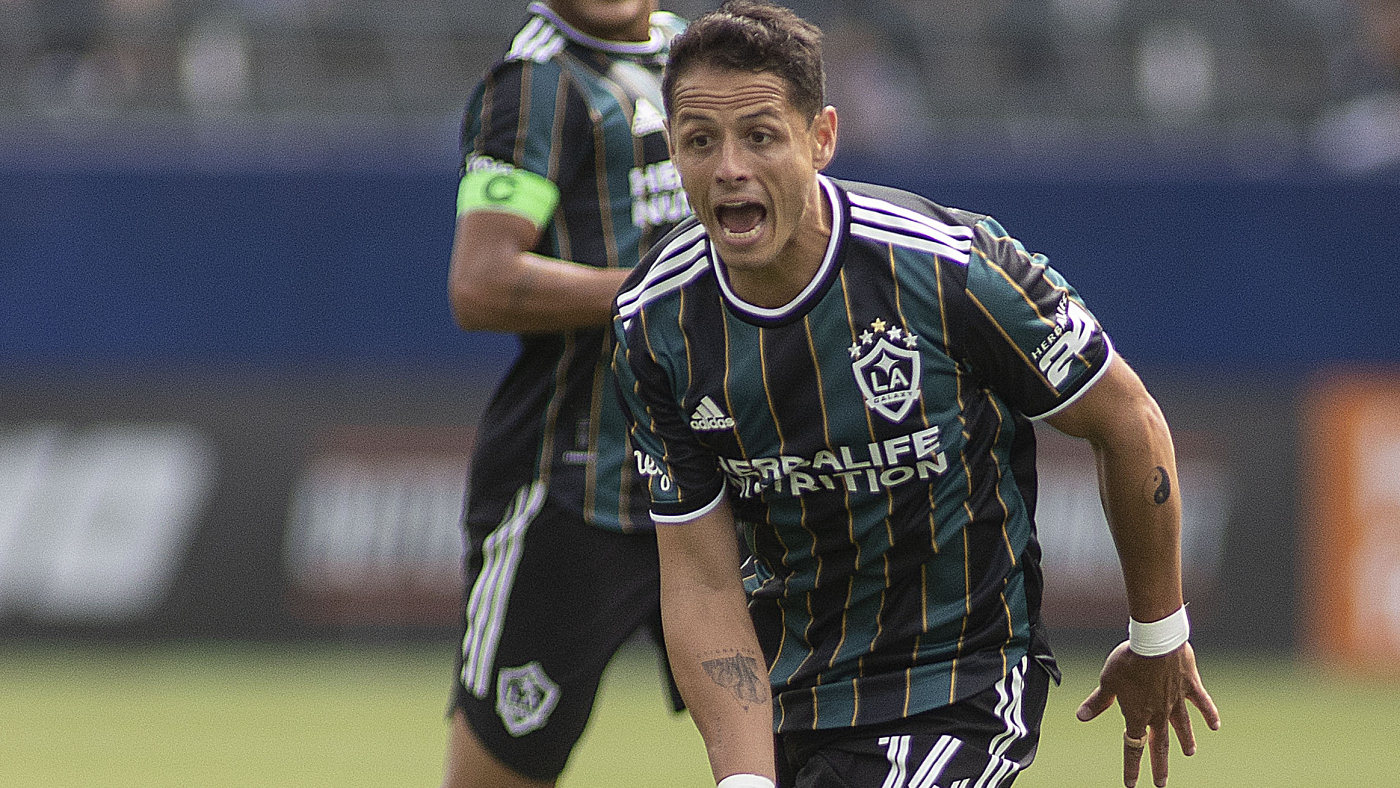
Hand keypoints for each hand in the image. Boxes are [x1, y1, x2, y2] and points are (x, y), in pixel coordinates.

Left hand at [1076, 640, 1220, 786]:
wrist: (1155, 642)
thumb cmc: (1128, 660)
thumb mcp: (1108, 681)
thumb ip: (1098, 702)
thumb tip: (1081, 716)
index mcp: (1137, 715)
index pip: (1133, 747)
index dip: (1131, 767)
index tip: (1131, 784)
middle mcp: (1159, 713)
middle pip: (1159, 745)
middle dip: (1160, 765)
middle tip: (1161, 783)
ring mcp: (1177, 701)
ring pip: (1182, 727)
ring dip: (1185, 741)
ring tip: (1189, 753)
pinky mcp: (1190, 686)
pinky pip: (1202, 704)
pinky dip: (1209, 715)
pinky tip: (1215, 726)